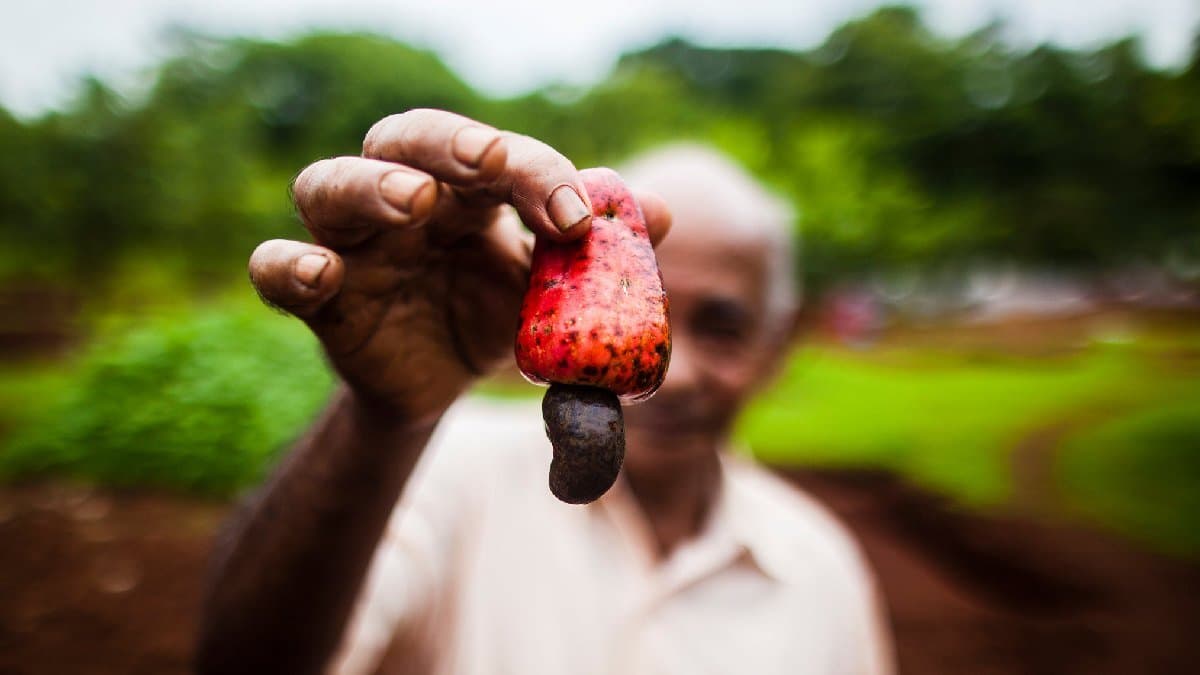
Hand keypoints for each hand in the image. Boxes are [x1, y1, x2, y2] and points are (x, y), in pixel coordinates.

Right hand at [248, 109, 670, 423]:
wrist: (443, 382)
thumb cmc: (494, 312)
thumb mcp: (549, 287)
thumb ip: (598, 252)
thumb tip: (662, 212)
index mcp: (465, 187)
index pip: (491, 154)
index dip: (533, 170)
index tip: (575, 214)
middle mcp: (403, 198)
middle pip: (402, 139)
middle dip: (447, 145)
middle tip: (488, 163)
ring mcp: (352, 243)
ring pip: (327, 184)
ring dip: (367, 185)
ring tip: (412, 201)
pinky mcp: (319, 296)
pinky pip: (275, 268)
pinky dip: (288, 264)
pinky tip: (320, 273)